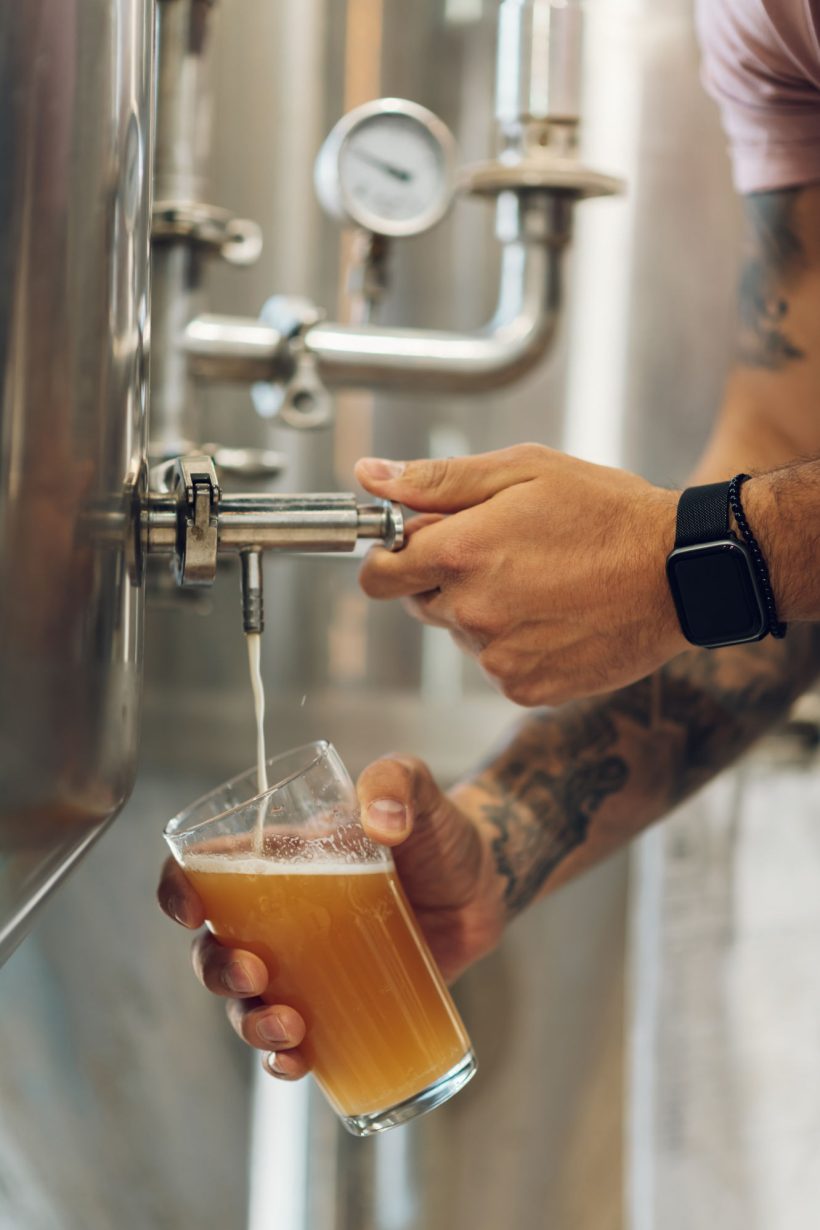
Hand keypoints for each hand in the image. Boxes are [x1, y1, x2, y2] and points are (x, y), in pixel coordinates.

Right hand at [157, 757, 502, 1080]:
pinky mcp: (341, 1002)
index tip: (189, 911)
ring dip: (249, 1023)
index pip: (203, 871)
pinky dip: (284, 1061)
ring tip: (289, 1028)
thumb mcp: (417, 787)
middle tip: (254, 972)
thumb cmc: (437, 830)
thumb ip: (398, 779)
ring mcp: (308, 964)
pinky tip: (298, 1064)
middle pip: (213, 949)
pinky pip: (294, 1041)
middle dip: (216, 970)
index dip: (178, 891)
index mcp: (278, 859)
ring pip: (246, 1003)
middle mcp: (280, 915)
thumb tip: (380, 820)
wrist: (485, 882)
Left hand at [355, 444, 685, 705]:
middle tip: (505, 553)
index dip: (393, 558)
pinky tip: (556, 616)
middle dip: (446, 579)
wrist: (680, 575)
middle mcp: (471, 611)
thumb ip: (438, 479)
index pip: (379, 574)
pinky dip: (516, 645)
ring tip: (542, 583)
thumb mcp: (523, 470)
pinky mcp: (525, 688)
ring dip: (484, 611)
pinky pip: (496, 666)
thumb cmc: (606, 513)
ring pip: (461, 634)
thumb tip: (369, 476)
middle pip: (419, 603)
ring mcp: (498, 657)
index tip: (417, 547)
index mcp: (461, 553)